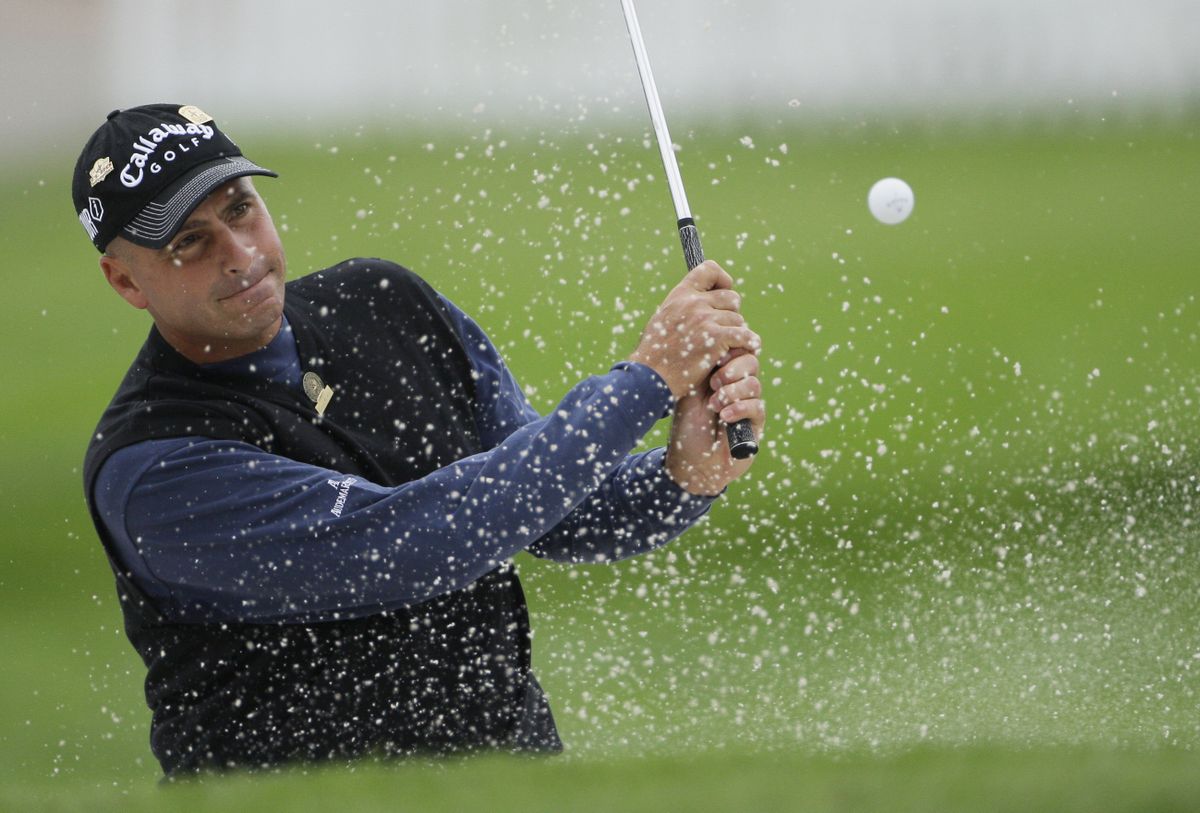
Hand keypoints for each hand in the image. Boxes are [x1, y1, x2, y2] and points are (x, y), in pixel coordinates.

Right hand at [627, 261, 760, 400]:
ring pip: (738, 320)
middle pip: (731, 298)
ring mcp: (705, 320)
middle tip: (724, 330)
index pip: (709, 269)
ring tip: (725, 347)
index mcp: (680, 294)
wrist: (650, 377)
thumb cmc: (654, 354)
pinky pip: (745, 335)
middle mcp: (693, 302)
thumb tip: (701, 299)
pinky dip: (749, 342)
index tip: (724, 291)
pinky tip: (749, 347)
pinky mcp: (716, 339)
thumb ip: (682, 306)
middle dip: (731, 314)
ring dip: (735, 334)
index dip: (722, 279)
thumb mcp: (663, 319)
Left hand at [664, 349, 764, 495]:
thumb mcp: (689, 393)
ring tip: (714, 404)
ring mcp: (747, 405)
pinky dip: (739, 408)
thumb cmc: (686, 428)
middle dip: (733, 369)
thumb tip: (713, 342)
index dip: (730, 351)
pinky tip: (724, 416)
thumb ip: (703, 369)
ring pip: (754, 384)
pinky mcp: (755, 424)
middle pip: (751, 361)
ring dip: (733, 392)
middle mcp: (737, 388)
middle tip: (715, 382)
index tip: (716, 358)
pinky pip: (757, 407)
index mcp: (721, 375)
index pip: (736, 351)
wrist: (691, 463)